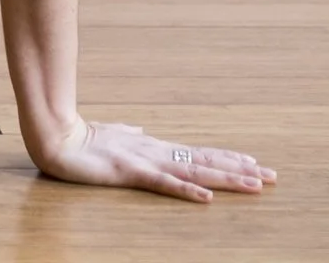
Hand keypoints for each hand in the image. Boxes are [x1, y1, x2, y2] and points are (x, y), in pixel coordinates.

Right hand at [35, 118, 275, 202]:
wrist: (55, 137)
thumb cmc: (80, 138)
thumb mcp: (111, 136)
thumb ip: (128, 134)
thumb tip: (142, 130)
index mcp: (153, 147)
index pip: (197, 154)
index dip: (227, 159)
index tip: (254, 163)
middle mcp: (156, 152)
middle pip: (205, 162)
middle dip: (240, 170)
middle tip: (273, 176)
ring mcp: (144, 161)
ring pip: (194, 171)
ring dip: (226, 179)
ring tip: (255, 185)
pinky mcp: (129, 173)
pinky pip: (163, 184)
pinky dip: (186, 191)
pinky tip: (206, 198)